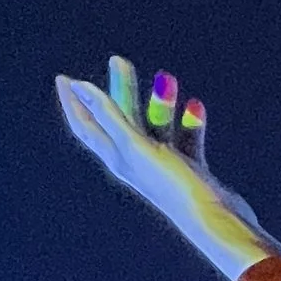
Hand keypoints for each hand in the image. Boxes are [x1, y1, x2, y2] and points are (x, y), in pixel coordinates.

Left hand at [54, 58, 269, 263]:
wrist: (216, 220)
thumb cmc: (173, 184)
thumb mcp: (136, 145)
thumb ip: (109, 114)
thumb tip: (80, 86)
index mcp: (117, 158)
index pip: (85, 126)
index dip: (73, 102)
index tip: (65, 77)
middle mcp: (135, 162)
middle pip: (120, 119)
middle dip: (120, 89)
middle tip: (119, 61)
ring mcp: (163, 166)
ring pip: (154, 126)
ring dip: (160, 101)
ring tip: (167, 76)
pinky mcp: (189, 170)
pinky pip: (184, 138)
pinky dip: (188, 121)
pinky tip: (196, 105)